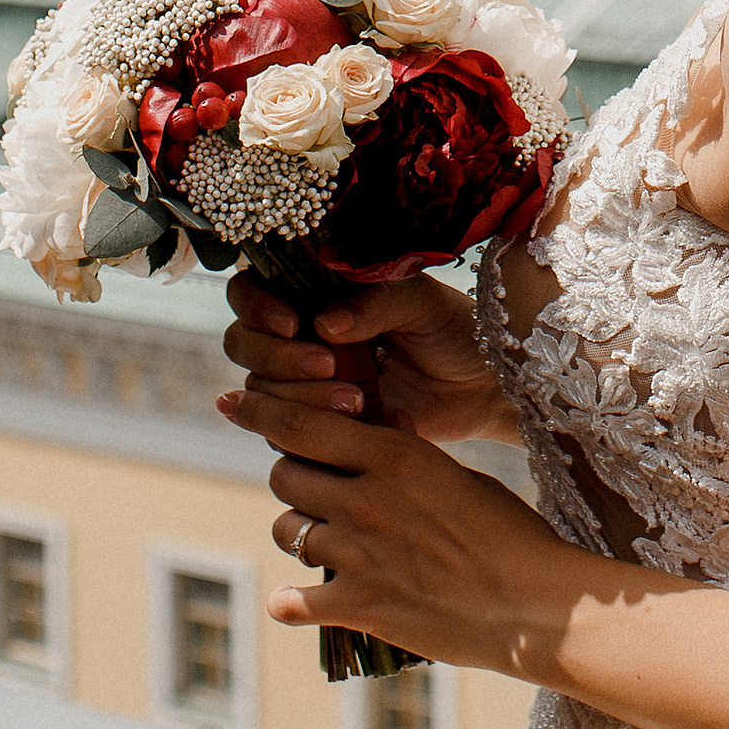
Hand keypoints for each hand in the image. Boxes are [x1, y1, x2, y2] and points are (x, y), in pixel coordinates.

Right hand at [218, 269, 512, 451]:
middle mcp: (301, 336)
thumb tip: (324, 324)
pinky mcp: (323, 427)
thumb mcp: (422, 302)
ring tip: (358, 401)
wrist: (485, 387)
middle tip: (328, 365)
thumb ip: (374, 302)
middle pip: (243, 345)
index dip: (256, 307)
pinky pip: (293, 437)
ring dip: (301, 401)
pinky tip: (380, 422)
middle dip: (278, 359)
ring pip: (262, 394)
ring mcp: (308, 384)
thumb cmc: (456, 330)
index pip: (250, 292)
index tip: (293, 323)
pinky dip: (326, 433)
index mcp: (316, 292)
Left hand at [243, 378, 579, 666]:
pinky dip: (290, 601)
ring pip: (288, 531)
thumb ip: (404, 458)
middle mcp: (365, 498)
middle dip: (293, 478)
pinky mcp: (357, 605)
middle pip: (285, 475)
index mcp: (393, 455)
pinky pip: (293, 600)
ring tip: (324, 541)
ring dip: (300, 533)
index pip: (302, 423)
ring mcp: (357, 554)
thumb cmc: (508, 533)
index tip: (232, 401)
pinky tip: (292, 601)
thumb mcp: (456, 475)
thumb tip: (375, 436)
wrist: (531, 604)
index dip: (260, 410)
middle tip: (314, 489)